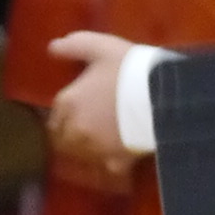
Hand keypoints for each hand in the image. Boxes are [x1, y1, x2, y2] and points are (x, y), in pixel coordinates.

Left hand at [46, 30, 143, 190]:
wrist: (162, 95)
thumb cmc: (129, 68)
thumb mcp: (100, 47)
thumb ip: (74, 46)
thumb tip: (52, 47)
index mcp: (68, 102)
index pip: (53, 118)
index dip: (62, 116)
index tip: (73, 113)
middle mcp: (76, 129)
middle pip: (63, 141)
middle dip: (69, 136)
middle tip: (85, 129)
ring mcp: (95, 148)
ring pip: (81, 156)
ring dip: (86, 150)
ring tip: (100, 142)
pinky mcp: (116, 162)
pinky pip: (107, 168)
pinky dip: (110, 164)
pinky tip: (118, 158)